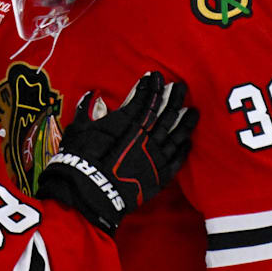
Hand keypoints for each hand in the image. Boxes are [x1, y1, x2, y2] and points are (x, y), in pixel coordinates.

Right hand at [36, 71, 197, 233]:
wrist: (89, 194)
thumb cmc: (79, 160)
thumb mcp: (77, 130)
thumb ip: (87, 110)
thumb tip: (92, 95)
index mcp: (128, 122)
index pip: (145, 98)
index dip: (151, 86)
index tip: (156, 77)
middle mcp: (146, 136)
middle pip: (166, 113)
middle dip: (174, 97)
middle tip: (182, 86)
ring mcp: (155, 157)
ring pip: (176, 135)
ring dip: (186, 121)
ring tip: (194, 111)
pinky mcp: (158, 176)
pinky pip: (176, 160)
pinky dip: (183, 149)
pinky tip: (188, 142)